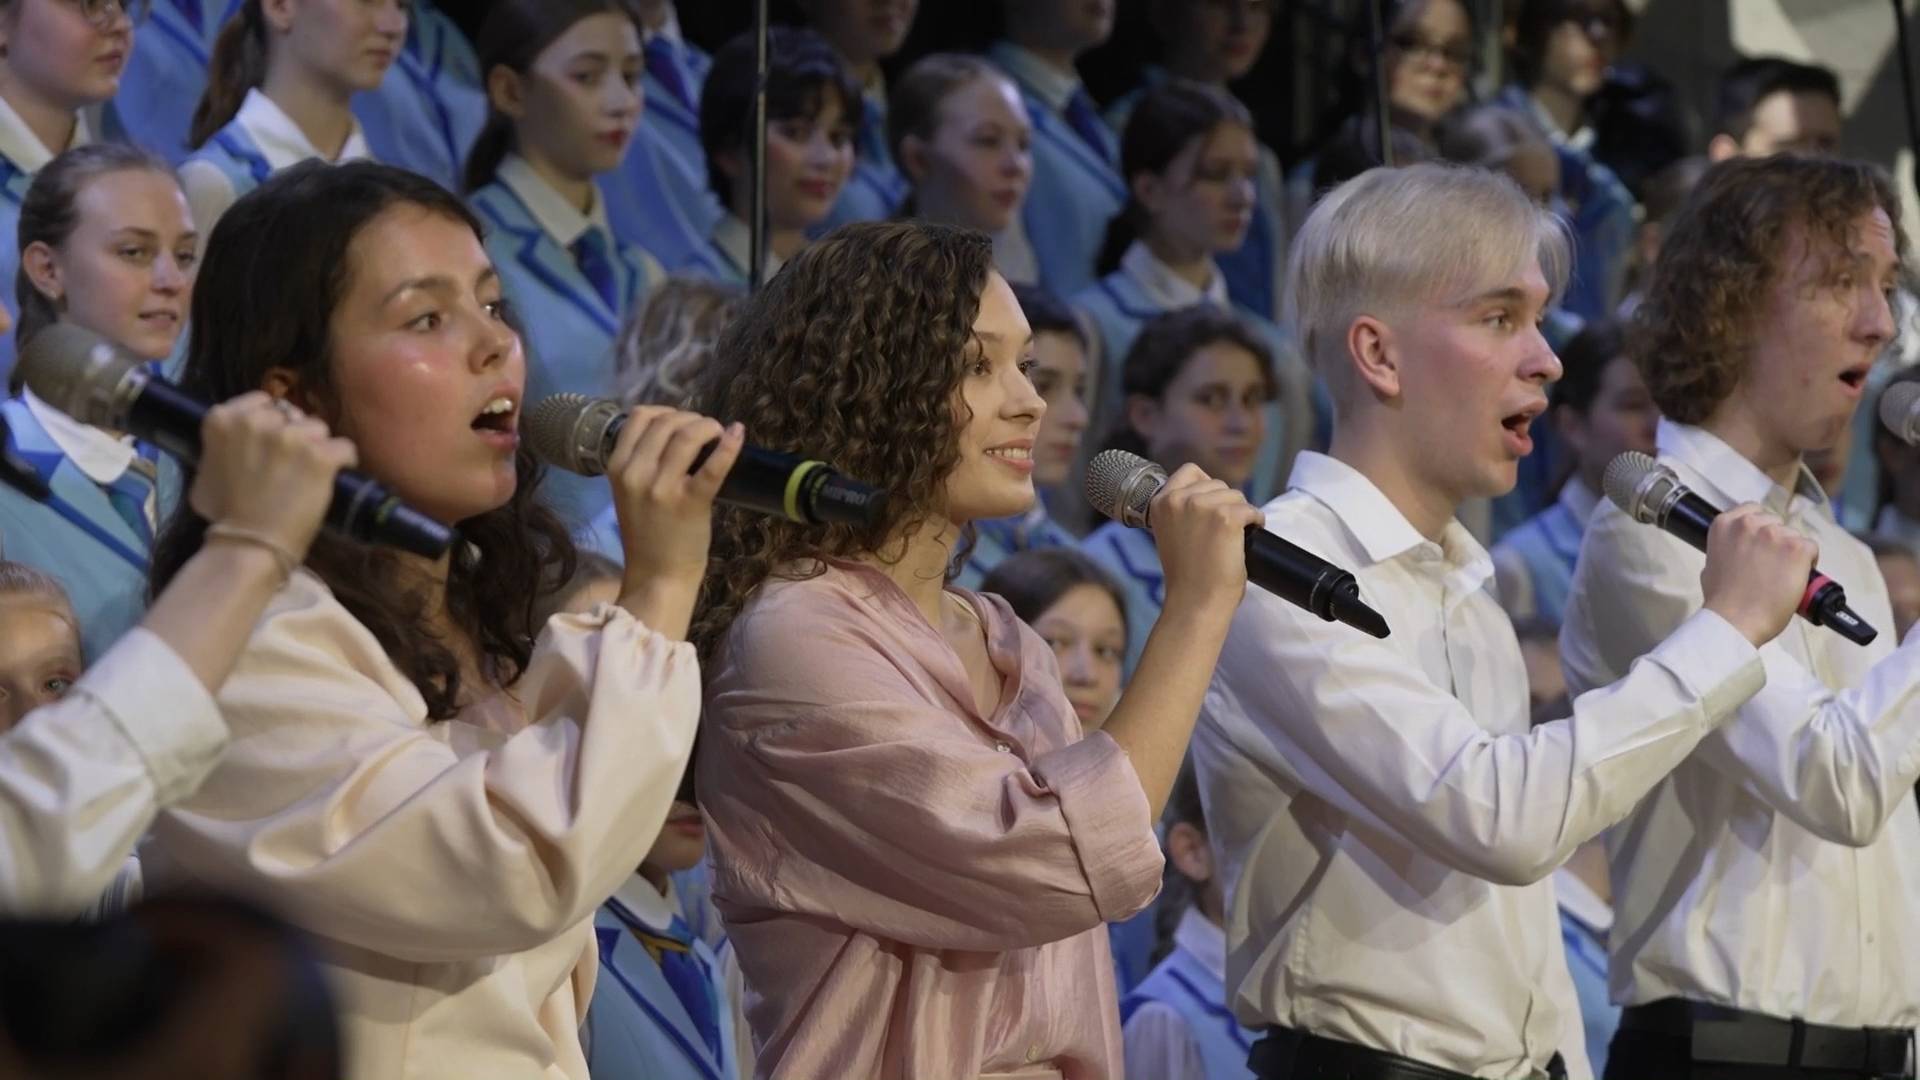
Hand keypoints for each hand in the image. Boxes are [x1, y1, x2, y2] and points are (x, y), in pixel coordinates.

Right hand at [188, 393, 355, 561]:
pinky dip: (344, 461)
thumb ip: (221, 446)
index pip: (263, 402)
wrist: (248, 543)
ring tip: (309, 474)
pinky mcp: (321, 456)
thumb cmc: (223, 514)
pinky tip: (334, 475)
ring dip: (318, 447)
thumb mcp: (206, 470)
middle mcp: (258, 421)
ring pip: (319, 429)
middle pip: (293, 415)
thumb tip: (234, 443)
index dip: (273, 422)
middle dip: (295, 434)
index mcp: (225, 418)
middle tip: (292, 463)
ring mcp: (292, 437)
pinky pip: (345, 447)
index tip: (274, 442)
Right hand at [607, 406, 744, 593]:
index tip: (682, 422)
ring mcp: (662, 488)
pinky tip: (737, 434)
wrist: (657, 575)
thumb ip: (641, 461)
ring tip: (719, 434)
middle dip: (691, 419)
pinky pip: (712, 466)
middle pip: (666, 422)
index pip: (639, 417)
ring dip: (708, 427)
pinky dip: (729, 446)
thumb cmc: (646, 533)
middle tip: (706, 431)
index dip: (666, 411)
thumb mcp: (629, 492)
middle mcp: (636, 474)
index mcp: (617, 468)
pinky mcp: (690, 503)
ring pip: (687, 435)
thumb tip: (673, 427)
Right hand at [1148, 463, 1265, 611]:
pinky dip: (1256, 522)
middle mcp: (1178, 498)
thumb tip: (1207, 498)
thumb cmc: (1186, 576)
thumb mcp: (1170, 534)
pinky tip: (1249, 538)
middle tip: (1223, 531)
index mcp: (1160, 502)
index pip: (1190, 471)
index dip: (1206, 487)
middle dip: (1225, 503)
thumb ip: (1180, 512)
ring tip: (1234, 538)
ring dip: (1241, 513)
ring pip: (1236, 495)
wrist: (1195, 601)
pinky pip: (1252, 510)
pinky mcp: (1226, 517)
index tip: (1211, 508)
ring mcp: (1202, 506)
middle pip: (1217, 483)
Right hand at [1700, 503, 1819, 645]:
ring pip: (1794, 536)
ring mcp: (1774, 534)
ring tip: (1781, 576)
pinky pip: (1811, 548)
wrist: (1736, 620)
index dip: (1760, 527)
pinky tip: (1796, 577)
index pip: (1752, 509)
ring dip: (1791, 553)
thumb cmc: (1721, 600)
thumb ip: (1726, 548)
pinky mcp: (1797, 548)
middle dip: (1776, 541)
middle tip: (1771, 565)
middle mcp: (1749, 523)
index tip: (1761, 543)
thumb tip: (1738, 551)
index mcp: (1724, 524)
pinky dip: (1808, 563)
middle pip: (1775, 523)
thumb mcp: (1710, 564)